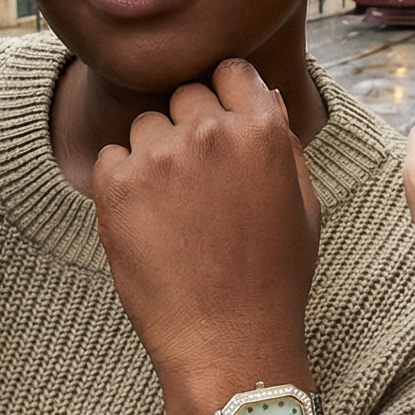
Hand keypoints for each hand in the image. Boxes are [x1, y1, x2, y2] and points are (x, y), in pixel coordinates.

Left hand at [94, 59, 320, 412]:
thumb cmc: (272, 279)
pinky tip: (150, 225)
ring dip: (155, 156)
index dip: (227, 96)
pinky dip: (123, 184)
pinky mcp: (117, 186)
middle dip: (190, 127)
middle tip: (200, 184)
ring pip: (146, 126)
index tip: (222, 126)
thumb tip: (264, 97)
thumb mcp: (302, 206)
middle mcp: (210, 133)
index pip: (231, 71)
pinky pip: (111, 158)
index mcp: (262, 131)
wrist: (228, 342)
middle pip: (186, 94)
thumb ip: (283, 143)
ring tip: (176, 212)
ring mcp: (160, 157)